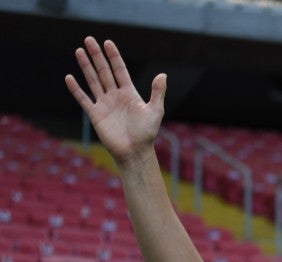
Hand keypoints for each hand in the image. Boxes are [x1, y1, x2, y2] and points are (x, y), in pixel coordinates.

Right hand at [65, 37, 166, 166]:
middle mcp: (116, 96)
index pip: (119, 70)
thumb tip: (163, 75)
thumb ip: (157, 93)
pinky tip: (69, 77)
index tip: (107, 42)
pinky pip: (83, 99)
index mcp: (129, 93)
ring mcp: (104, 104)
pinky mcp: (95, 115)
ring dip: (86, 66)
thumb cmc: (147, 133)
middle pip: (104, 71)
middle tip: (89, 40)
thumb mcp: (155, 111)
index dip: (114, 56)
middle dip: (97, 56)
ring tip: (79, 51)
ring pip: (93, 81)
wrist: (134, 152)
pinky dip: (76, 89)